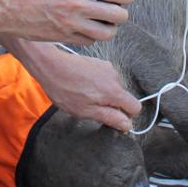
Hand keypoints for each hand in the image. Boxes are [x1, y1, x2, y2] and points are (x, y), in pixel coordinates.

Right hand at [0, 0, 132, 44]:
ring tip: (107, 24)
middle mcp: (76, 6)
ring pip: (105, 33)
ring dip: (110, 29)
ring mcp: (70, 24)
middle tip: (119, 11)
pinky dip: (93, 37)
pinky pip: (88, 41)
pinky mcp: (63, 37)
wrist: (3, 8)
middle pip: (116, 15)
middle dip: (122, 14)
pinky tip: (89, 30)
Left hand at [25, 47, 141, 131]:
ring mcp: (107, 67)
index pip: (135, 106)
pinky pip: (105, 78)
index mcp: (113, 91)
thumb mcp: (85, 111)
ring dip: (102, 93)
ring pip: (113, 87)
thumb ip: (109, 117)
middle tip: (90, 106)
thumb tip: (127, 124)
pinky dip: (97, 83)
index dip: (127, 116)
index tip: (114, 118)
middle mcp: (114, 77)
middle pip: (122, 97)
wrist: (51, 65)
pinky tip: (81, 84)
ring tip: (82, 94)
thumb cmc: (65, 89)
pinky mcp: (99, 62)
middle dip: (111, 104)